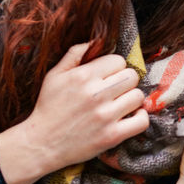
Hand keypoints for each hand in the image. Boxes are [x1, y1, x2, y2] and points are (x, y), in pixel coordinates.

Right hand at [0, 43, 147, 183]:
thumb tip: (96, 40)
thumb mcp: (54, 76)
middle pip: (132, 76)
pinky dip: (140, 118)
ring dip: (131, 99)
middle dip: (125, 81)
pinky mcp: (112, 136)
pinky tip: (129, 117)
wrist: (41, 144)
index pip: (118, 60)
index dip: (115, 67)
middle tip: (115, 90)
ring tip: (120, 104)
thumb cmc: (49, 107)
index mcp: (82, 77)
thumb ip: (74, 54)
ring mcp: (105, 116)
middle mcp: (96, 94)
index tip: (108, 76)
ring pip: (138, 96)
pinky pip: (142, 121)